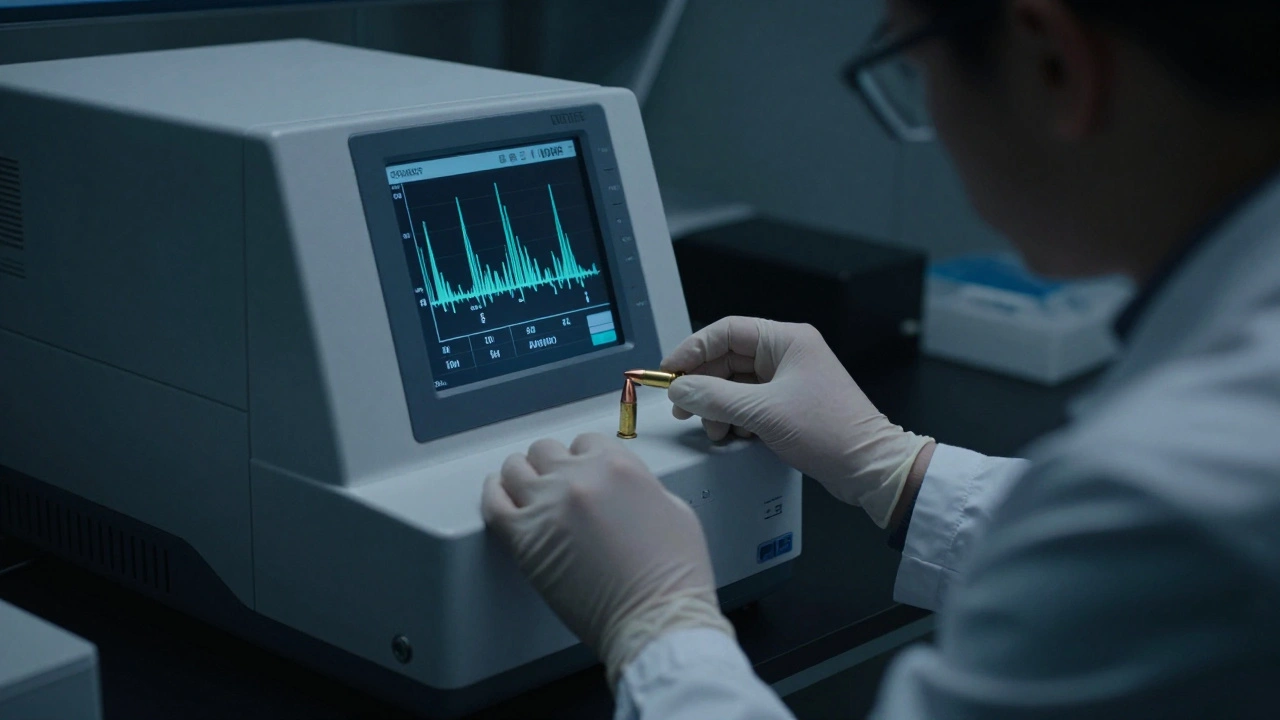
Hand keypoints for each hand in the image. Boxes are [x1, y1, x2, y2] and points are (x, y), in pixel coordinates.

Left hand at [481, 433, 733, 688]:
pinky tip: (501, 497)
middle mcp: (577, 477)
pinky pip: (493, 503)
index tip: (581, 472)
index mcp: (617, 464)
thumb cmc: (674, 574)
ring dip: (522, 477)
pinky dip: (494, 495)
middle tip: (556, 485)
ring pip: (514, 469)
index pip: (585, 441)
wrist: (655, 618)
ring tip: (526, 490)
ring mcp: (547, 505)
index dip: (583, 457)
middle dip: (551, 465)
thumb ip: (641, 486)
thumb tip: (621, 490)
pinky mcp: (524, 539)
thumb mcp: (675, 508)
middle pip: (546, 451)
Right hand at [662, 316, 932, 527]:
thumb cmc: (832, 432)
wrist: (869, 467)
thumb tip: (681, 389)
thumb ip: (713, 398)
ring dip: (717, 407)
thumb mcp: (761, 412)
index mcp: (786, 340)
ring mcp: (788, 380)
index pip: (725, 331)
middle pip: (726, 359)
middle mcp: (787, 355)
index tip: (669, 371)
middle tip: (682, 407)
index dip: (692, 350)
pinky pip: (748, 403)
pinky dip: (734, 418)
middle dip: (702, 385)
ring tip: (713, 428)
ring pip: (735, 384)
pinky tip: (732, 434)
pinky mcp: (789, 405)